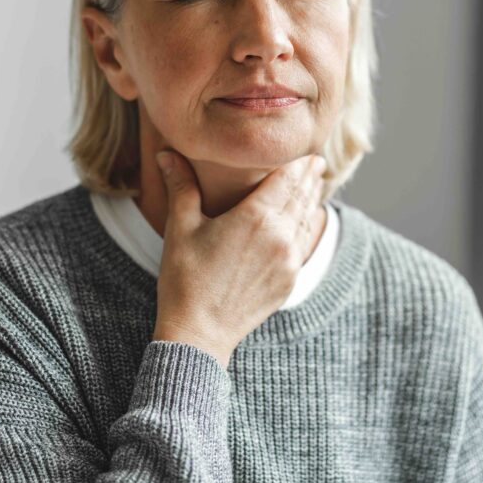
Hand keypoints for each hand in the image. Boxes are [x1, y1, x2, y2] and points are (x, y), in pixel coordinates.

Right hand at [150, 151, 326, 369]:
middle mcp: (280, 235)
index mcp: (256, 217)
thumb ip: (182, 186)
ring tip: (315, 184)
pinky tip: (308, 220)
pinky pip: (304, 244)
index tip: (305, 149)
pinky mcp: (289, 280)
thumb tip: (167, 153)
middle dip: (308, 177)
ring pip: (307, 220)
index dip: (297, 162)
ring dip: (312, 199)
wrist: (200, 332)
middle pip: (302, 196)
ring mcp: (289, 260)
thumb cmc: (186, 279)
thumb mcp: (181, 228)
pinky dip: (308, 226)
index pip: (287, 178)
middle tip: (315, 161)